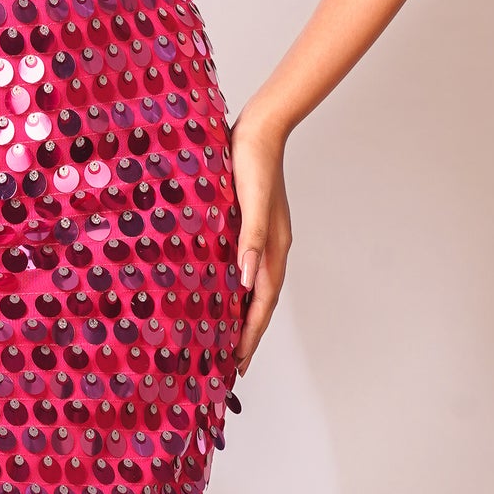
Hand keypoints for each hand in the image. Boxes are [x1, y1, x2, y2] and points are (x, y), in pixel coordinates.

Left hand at [230, 108, 291, 373]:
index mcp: (273, 248)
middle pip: (260, 302)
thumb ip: (251, 240)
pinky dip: (235, 288)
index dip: (250, 335)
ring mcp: (262, 238)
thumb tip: (245, 280)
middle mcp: (271, 248)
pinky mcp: (249, 226)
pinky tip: (220, 292)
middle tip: (233, 365)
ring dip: (242, 314)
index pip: (261, 303)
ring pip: (254, 287)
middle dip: (248, 334)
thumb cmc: (253, 162)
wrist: (259, 128)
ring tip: (227, 338)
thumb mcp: (251, 202)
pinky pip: (245, 268)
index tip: (238, 363)